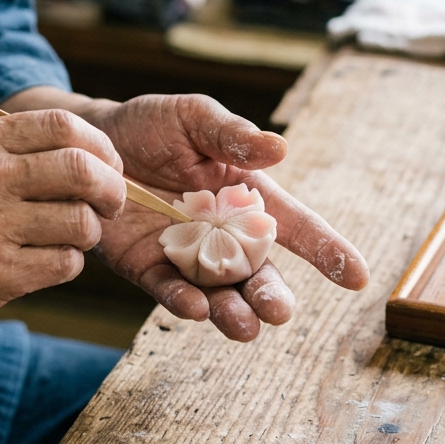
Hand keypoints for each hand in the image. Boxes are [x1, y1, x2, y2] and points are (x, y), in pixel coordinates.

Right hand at [0, 109, 125, 366]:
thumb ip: (11, 149)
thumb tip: (91, 155)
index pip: (65, 126)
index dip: (101, 148)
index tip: (108, 165)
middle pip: (84, 172)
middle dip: (112, 189)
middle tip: (112, 203)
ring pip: (82, 224)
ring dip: (88, 232)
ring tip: (69, 236)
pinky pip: (64, 264)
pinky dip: (66, 263)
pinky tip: (44, 260)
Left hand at [88, 94, 368, 341]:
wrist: (86, 143)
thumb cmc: (149, 125)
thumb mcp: (192, 117)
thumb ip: (232, 134)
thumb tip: (280, 148)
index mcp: (246, 197)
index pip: (295, 225)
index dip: (328, 249)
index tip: (358, 277)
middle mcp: (223, 235)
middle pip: (258, 271)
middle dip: (272, 293)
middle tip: (280, 311)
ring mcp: (186, 256)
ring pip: (220, 292)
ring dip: (234, 312)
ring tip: (245, 326)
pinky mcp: (147, 268)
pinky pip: (169, 290)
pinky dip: (183, 301)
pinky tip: (194, 307)